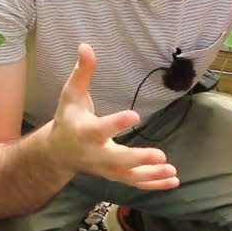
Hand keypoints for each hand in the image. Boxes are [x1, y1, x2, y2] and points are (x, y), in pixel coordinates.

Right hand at [47, 43, 178, 189]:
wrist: (57, 154)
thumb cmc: (68, 119)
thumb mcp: (71, 95)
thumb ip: (82, 72)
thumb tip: (86, 45)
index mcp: (86, 131)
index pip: (102, 128)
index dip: (117, 123)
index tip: (134, 115)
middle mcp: (96, 153)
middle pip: (118, 159)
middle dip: (138, 158)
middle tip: (161, 155)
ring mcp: (106, 168)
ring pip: (129, 176)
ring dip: (151, 175)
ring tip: (172, 172)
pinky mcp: (115, 176)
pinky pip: (135, 183)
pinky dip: (154, 184)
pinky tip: (174, 181)